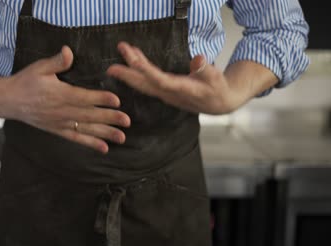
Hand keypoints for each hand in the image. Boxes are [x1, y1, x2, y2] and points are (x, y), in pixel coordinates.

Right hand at [0, 46, 130, 153]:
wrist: (9, 101)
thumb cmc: (25, 81)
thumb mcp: (39, 67)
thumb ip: (56, 61)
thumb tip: (69, 51)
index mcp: (59, 94)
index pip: (83, 97)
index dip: (100, 99)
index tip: (117, 100)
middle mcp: (61, 111)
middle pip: (89, 116)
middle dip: (109, 118)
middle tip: (127, 121)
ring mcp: (60, 123)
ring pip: (85, 129)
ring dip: (105, 134)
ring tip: (122, 138)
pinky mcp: (57, 130)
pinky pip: (76, 139)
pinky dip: (90, 144)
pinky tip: (104, 148)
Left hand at [106, 42, 247, 114]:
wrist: (219, 104)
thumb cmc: (218, 90)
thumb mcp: (216, 78)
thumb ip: (205, 69)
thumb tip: (198, 59)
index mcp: (181, 90)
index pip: (159, 80)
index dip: (145, 71)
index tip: (132, 61)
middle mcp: (169, 93)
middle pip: (145, 84)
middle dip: (128, 74)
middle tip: (111, 67)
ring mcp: (165, 93)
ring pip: (143, 83)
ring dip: (129, 71)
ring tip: (119, 57)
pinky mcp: (165, 91)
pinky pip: (147, 81)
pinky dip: (138, 71)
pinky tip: (133, 60)